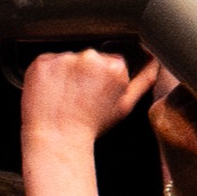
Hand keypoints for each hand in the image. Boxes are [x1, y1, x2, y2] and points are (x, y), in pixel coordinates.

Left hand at [19, 47, 156, 143]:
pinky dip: (48, 74)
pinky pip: (47, 61)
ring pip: (68, 58)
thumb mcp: (125, 104)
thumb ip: (144, 78)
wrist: (56, 138)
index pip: (111, 59)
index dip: (102, 76)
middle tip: (79, 96)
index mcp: (115, 66)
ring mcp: (64, 58)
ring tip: (64, 96)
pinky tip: (50, 92)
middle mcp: (91, 57)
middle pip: (90, 57)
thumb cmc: (91, 125)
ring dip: (66, 72)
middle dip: (85, 72)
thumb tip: (153, 58)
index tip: (95, 91)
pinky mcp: (42, 62)